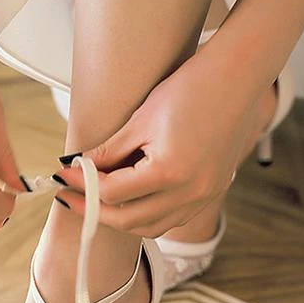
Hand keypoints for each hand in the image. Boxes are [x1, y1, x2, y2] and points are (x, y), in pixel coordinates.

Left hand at [53, 44, 257, 236]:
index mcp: (170, 172)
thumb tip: (80, 167)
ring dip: (121, 219)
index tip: (64, 175)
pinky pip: (172, 218)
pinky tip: (131, 202)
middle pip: (128, 219)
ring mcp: (204, 196)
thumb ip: (109, 151)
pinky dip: (147, 216)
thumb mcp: (141, 119)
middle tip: (72, 196)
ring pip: (151, 227)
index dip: (82, 185)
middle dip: (94, 210)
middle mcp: (190, 192)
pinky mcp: (212, 192)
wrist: (238, 75)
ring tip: (97, 203)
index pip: (112, 192)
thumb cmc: (192, 87)